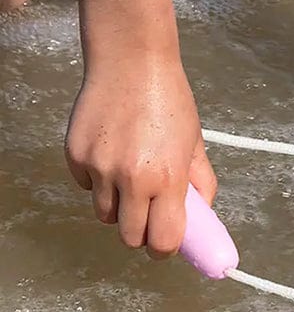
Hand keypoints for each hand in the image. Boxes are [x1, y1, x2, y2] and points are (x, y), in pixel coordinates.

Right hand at [64, 56, 216, 257]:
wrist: (131, 62)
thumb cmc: (169, 101)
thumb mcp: (194, 144)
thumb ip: (200, 184)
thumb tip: (201, 214)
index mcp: (167, 180)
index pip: (163, 240)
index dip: (165, 249)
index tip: (166, 245)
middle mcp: (130, 179)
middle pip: (130, 237)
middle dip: (141, 233)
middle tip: (149, 216)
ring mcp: (99, 168)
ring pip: (105, 214)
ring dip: (119, 208)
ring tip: (131, 179)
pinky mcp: (75, 156)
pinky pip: (85, 187)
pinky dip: (97, 182)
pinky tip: (111, 155)